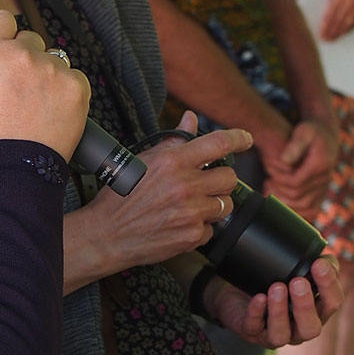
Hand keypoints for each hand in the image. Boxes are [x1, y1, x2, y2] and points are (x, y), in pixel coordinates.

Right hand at [0, 11, 90, 160]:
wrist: (14, 169)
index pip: (0, 19)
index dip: (3, 31)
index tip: (6, 41)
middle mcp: (22, 56)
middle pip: (30, 39)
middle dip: (26, 58)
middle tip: (21, 86)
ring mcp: (51, 70)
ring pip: (53, 60)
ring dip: (48, 76)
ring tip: (38, 105)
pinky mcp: (75, 86)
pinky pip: (75, 78)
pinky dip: (68, 91)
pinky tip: (55, 110)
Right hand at [72, 111, 252, 273]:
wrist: (106, 235)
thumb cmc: (120, 197)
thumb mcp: (143, 161)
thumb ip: (173, 140)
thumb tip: (190, 118)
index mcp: (172, 162)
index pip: (218, 143)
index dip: (239, 138)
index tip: (246, 139)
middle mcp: (184, 186)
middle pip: (229, 177)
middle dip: (219, 181)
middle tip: (203, 186)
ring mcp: (190, 212)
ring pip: (225, 204)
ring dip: (212, 205)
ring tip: (188, 207)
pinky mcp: (192, 235)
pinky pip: (212, 229)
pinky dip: (200, 228)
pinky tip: (179, 225)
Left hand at [206, 254, 341, 346]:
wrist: (238, 291)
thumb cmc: (273, 282)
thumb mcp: (295, 270)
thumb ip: (313, 263)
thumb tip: (325, 258)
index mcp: (316, 312)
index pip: (332, 303)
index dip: (329, 285)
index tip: (319, 264)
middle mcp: (299, 329)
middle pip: (311, 327)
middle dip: (305, 305)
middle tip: (298, 281)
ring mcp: (275, 334)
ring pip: (281, 334)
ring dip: (280, 311)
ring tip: (276, 287)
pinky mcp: (251, 333)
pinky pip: (253, 327)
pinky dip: (256, 312)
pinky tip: (258, 297)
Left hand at [261, 119, 336, 222]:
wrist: (326, 137)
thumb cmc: (311, 132)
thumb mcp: (303, 132)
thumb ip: (295, 145)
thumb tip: (285, 160)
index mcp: (320, 165)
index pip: (296, 182)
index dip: (279, 180)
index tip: (269, 174)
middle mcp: (325, 179)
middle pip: (299, 197)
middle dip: (280, 191)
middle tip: (267, 182)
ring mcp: (325, 188)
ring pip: (305, 207)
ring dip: (285, 202)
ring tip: (272, 190)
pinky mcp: (322, 194)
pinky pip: (311, 211)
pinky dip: (296, 211)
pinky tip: (282, 201)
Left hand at [319, 0, 353, 39]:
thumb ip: (332, 2)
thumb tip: (324, 21)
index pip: (329, 15)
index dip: (325, 26)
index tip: (320, 34)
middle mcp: (348, 1)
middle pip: (337, 21)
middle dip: (330, 31)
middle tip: (325, 39)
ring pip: (346, 24)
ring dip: (339, 33)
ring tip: (332, 39)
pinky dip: (348, 30)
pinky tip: (342, 34)